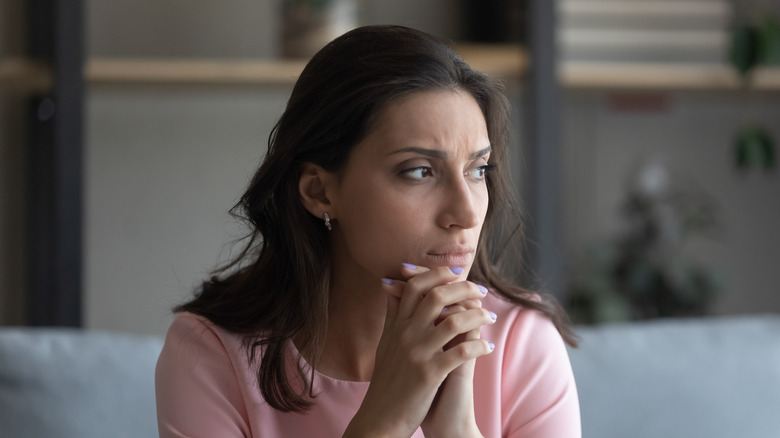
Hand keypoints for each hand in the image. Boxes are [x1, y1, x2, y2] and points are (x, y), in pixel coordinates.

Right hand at [344, 264, 494, 437]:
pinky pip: (461, 353)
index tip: (456, 274)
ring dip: (478, 315)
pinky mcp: (429, 375)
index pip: (415, 287)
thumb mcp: (385, 343)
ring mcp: (417, 354)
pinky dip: (479, 346)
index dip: (437, 275)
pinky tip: (489, 346)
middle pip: (437, 296)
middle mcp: (405, 335)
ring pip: (454, 321)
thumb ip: (392, 315)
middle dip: (463, 288)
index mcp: (396, 326)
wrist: (380, 419)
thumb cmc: (387, 382)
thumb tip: (390, 286)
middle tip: (481, 290)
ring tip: (490, 316)